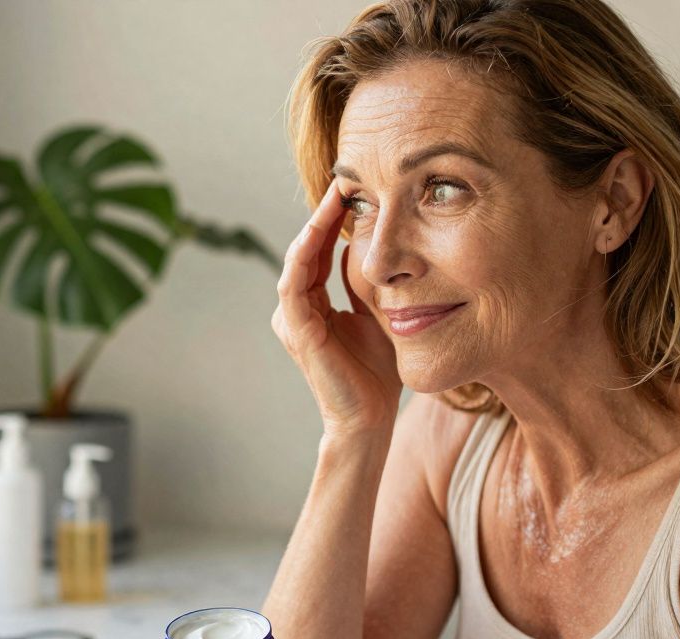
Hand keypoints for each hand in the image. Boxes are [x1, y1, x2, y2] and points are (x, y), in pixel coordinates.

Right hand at [272, 181, 400, 434]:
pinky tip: (321, 230)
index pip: (320, 250)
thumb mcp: (380, 314)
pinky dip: (305, 254)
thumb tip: (386, 244)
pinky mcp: (298, 330)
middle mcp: (297, 309)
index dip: (335, 219)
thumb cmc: (377, 372)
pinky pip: (294, 283)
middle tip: (345, 178)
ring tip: (336, 196)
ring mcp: (293, 319)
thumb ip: (373, 284)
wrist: (370, 418)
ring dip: (315, 226)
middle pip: (306, 248)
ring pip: (297, 260)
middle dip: (324, 213)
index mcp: (315, 304)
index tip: (356, 188)